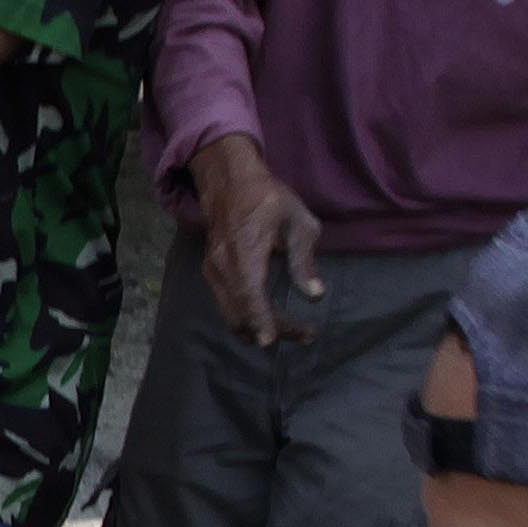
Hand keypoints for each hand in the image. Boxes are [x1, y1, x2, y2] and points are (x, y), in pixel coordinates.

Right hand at [188, 136, 328, 344]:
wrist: (229, 185)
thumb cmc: (268, 200)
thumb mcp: (297, 222)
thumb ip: (305, 261)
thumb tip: (315, 295)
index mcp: (244, 250)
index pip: (249, 293)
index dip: (259, 319)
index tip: (270, 341)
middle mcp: (222, 266)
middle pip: (241, 313)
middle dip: (273, 330)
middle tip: (307, 334)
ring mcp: (213, 273)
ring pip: (232, 315)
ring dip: (261, 328)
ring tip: (295, 331)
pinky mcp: (212, 275)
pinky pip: (228, 307)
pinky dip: (248, 319)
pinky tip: (271, 318)